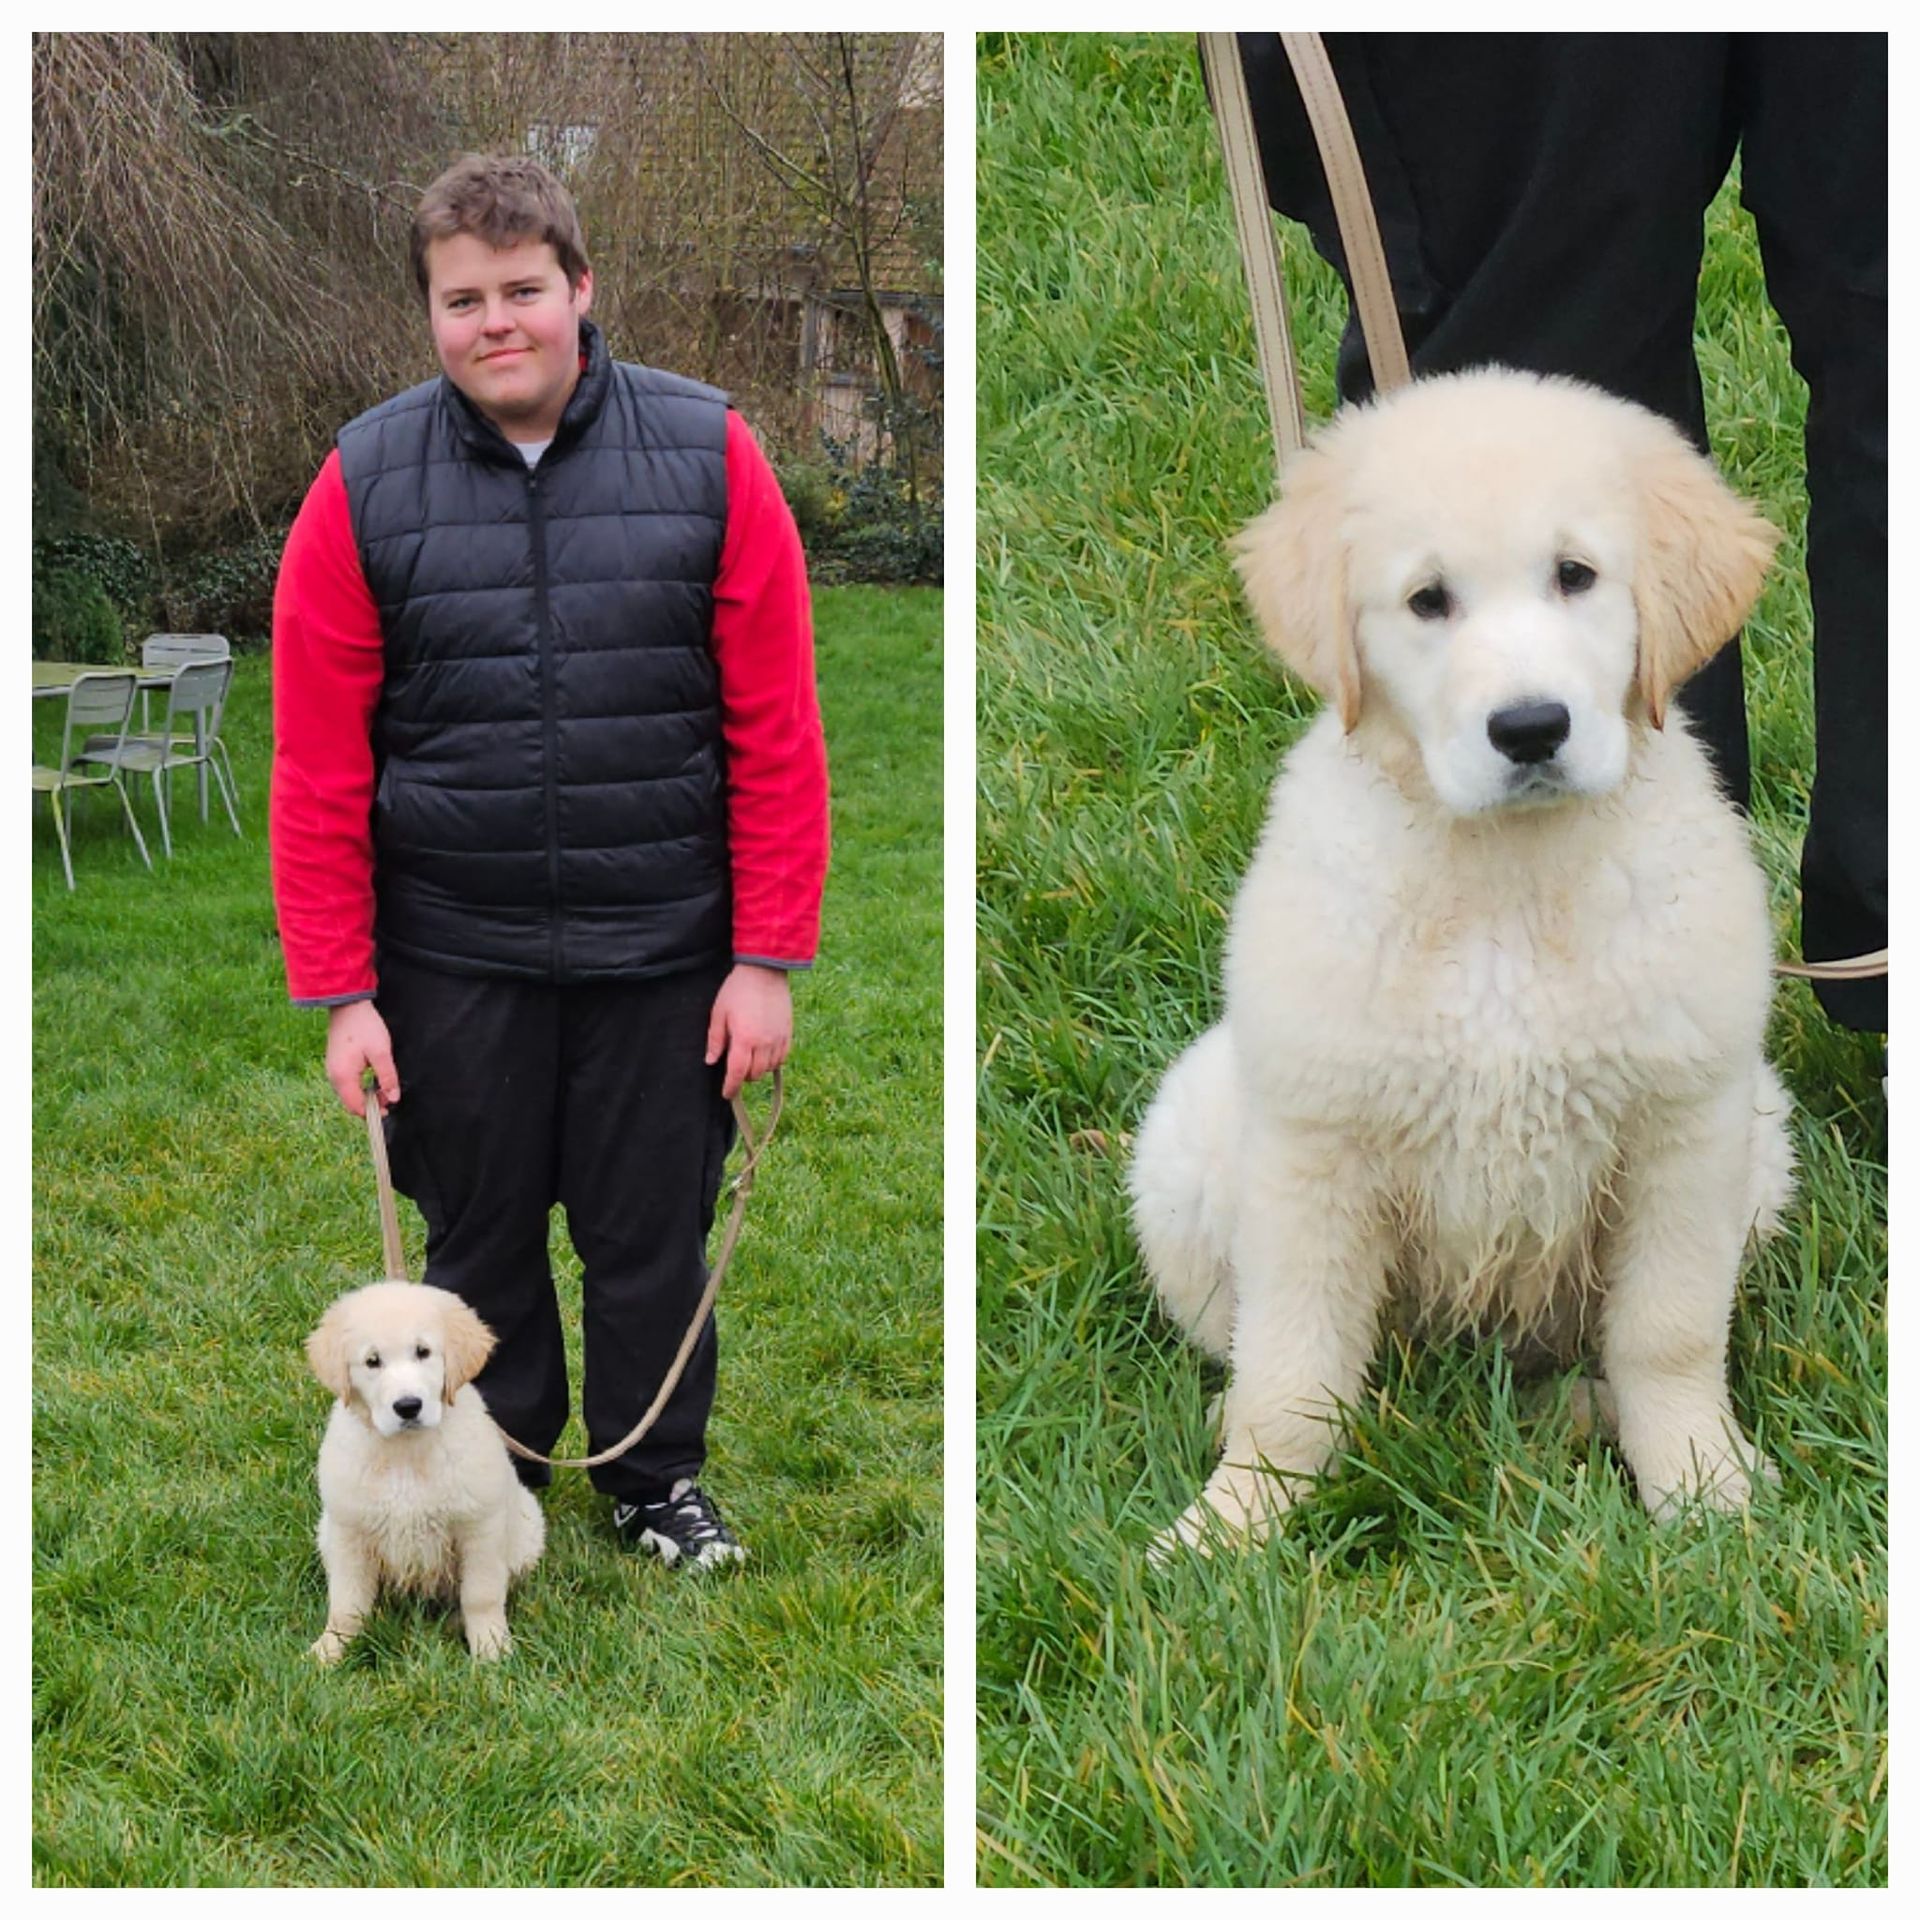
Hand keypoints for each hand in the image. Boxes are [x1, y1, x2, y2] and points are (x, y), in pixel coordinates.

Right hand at [326, 1000, 399, 1116]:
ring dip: (366, 1095)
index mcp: (343, 1077)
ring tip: (384, 1086)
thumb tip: (394, 1098)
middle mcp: (333, 1077)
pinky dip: (360, 1087)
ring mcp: (332, 1071)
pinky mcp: (335, 1065)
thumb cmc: (364, 1027)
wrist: (348, 1007)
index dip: (372, 1112)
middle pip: (351, 1102)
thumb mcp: (381, 1052)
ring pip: (349, 1094)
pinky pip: (347, 1084)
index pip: (355, 1106)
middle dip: (370, 1104)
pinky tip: (373, 1078)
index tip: (389, 1109)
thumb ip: (387, 1077)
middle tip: (389, 1095)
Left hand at [706, 964, 791, 1099]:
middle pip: (755, 1074)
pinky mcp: (788, 1032)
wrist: (765, 971)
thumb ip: (716, 1039)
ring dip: (759, 1069)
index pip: (737, 1073)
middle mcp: (764, 1043)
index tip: (727, 1094)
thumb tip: (711, 1060)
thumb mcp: (719, 1012)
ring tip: (750, 1058)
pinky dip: (774, 1061)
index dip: (731, 1087)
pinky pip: (783, 1057)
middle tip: (736, 1068)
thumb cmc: (738, 990)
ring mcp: (778, 1038)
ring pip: (770, 1068)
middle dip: (744, 1076)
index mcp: (744, 1039)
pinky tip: (765, 1053)